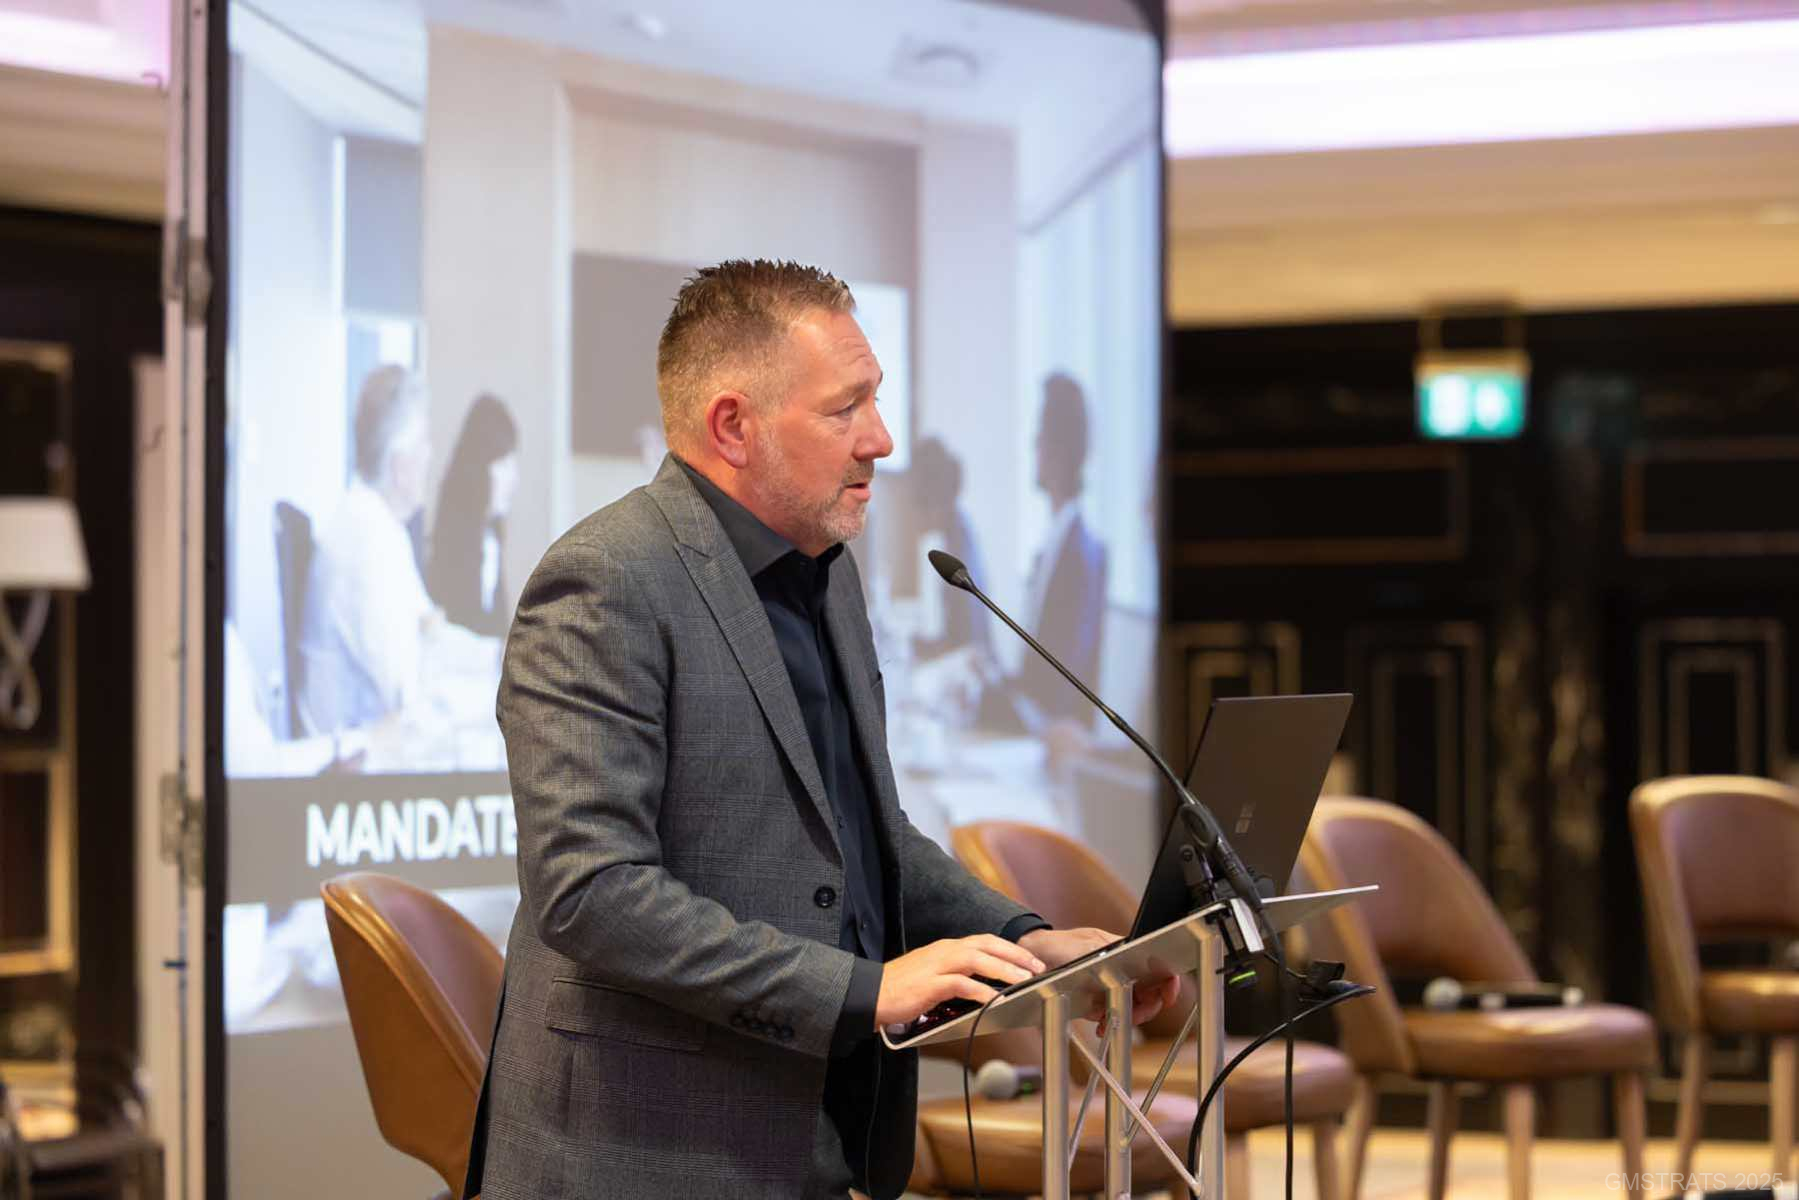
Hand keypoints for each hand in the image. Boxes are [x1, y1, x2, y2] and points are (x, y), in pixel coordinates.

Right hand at [875, 935, 1046, 1028]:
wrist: (870, 995)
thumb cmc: (901, 989)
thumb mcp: (933, 975)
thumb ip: (957, 974)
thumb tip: (983, 984)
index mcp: (946, 948)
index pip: (985, 941)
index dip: (1010, 948)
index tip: (1030, 959)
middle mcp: (944, 951)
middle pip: (987, 945)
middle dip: (1015, 955)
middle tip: (1036, 967)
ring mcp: (937, 966)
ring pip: (978, 960)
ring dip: (1004, 969)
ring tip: (1023, 980)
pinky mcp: (929, 985)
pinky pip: (961, 984)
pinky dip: (981, 991)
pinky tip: (995, 1000)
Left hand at [1017, 927, 1181, 1029]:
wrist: (1029, 961)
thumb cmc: (1057, 947)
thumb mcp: (1086, 950)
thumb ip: (1111, 957)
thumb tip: (1133, 960)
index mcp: (1124, 950)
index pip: (1158, 966)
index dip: (1169, 982)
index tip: (1168, 997)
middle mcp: (1122, 968)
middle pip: (1150, 993)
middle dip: (1144, 1008)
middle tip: (1131, 1017)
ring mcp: (1111, 984)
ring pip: (1133, 1007)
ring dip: (1125, 1017)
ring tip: (1106, 1022)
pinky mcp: (1098, 1000)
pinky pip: (1113, 1014)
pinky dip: (1110, 1022)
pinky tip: (1100, 1025)